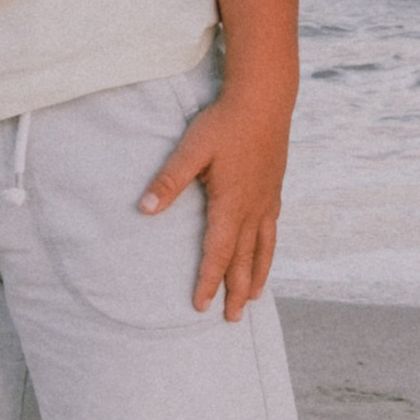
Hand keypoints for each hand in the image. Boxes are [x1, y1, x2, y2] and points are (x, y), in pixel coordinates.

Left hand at [137, 91, 288, 318]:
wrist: (265, 99)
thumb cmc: (224, 123)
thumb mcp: (191, 149)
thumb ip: (169, 180)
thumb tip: (144, 208)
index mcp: (231, 204)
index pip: (217, 253)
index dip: (208, 281)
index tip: (200, 306)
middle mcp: (253, 208)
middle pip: (244, 261)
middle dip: (236, 291)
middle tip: (232, 319)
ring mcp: (267, 200)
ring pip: (263, 249)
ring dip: (257, 276)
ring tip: (255, 298)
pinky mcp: (275, 189)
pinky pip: (273, 230)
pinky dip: (269, 250)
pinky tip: (266, 252)